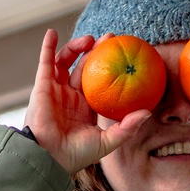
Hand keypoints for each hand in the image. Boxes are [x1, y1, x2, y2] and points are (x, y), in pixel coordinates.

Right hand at [23, 30, 150, 175]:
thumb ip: (127, 128)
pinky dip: (47, 47)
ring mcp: (56, 90)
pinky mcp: (42, 86)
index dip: (110, 66)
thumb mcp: (107, 142)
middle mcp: (71, 96)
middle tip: (111, 38)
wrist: (49, 157)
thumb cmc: (77, 154)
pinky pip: (45, 62)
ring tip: (90, 39)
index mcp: (86, 106)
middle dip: (97, 50)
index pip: (100, 80)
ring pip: (65, 61)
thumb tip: (147, 112)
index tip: (122, 53)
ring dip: (76, 46)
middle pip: (84, 66)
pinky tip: (52, 32)